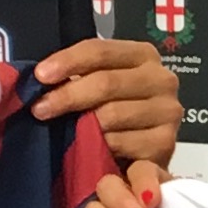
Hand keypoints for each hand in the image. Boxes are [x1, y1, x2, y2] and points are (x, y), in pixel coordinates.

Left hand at [32, 39, 181, 166]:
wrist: (140, 157)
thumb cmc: (114, 115)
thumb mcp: (97, 87)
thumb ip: (78, 76)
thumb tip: (41, 78)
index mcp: (143, 55)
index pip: (101, 50)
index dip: (68, 61)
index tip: (41, 75)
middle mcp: (162, 79)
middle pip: (106, 82)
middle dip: (68, 96)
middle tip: (40, 109)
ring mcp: (167, 111)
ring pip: (112, 114)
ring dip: (80, 125)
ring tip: (63, 132)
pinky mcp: (165, 142)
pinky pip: (121, 142)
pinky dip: (100, 147)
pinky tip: (90, 150)